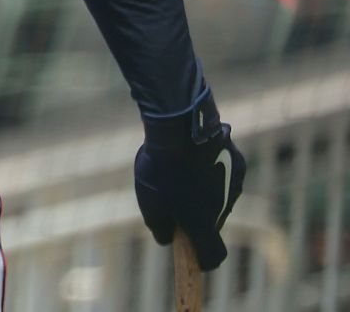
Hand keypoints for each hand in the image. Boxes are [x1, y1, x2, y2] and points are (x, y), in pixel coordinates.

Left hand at [134, 95, 245, 270]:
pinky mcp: (239, 163)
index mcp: (205, 224)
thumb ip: (159, 227)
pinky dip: (212, 172)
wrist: (180, 127)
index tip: (194, 257)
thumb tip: (166, 238)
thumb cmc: (161, 168)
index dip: (203, 260)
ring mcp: (235, 185)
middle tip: (174, 202)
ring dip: (204, 193)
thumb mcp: (149, 202)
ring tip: (180, 172)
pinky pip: (224, 175)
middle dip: (197, 220)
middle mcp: (225, 208)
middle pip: (213, 224)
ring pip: (219, 198)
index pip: (213, 256)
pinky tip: (194, 156)